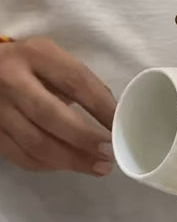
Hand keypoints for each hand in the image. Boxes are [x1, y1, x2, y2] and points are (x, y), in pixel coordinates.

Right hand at [0, 37, 115, 174]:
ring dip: (71, 160)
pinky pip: (22, 157)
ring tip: (97, 167)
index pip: (75, 82)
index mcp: (35, 54)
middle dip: (84, 139)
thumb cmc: (27, 66)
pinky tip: (68, 165)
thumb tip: (112, 116)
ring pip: (36, 142)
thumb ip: (78, 83)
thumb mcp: (51, 60)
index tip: (120, 126)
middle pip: (51, 116)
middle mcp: (11, 79)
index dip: (101, 107)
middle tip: (109, 154)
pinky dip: (49, 165)